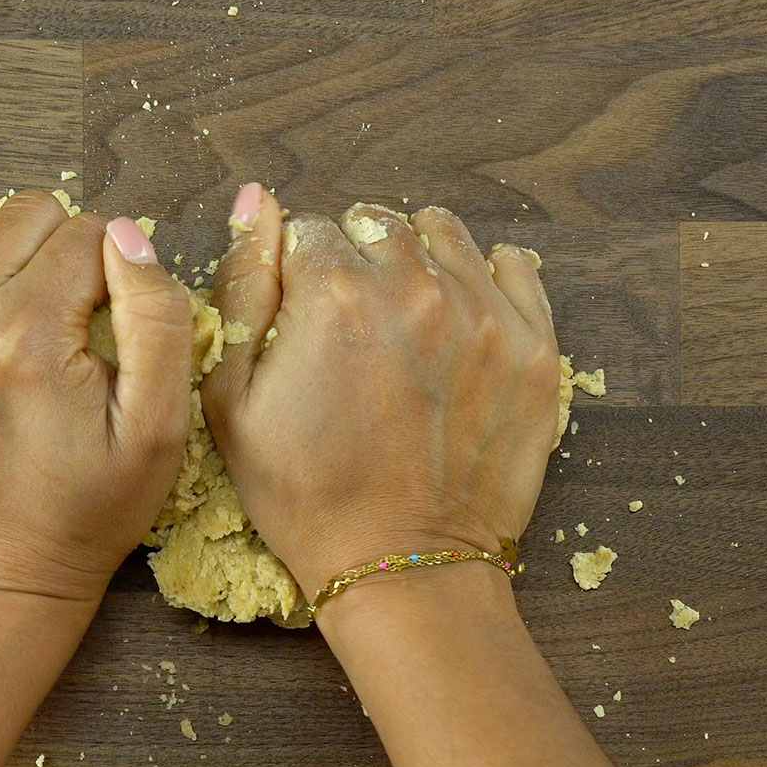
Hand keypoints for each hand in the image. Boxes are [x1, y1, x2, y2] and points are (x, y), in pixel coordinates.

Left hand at [0, 192, 191, 604]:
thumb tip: (127, 234)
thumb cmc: (92, 506)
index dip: (117, 267)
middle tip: (70, 313)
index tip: (113, 316)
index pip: (88, 234)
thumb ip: (157, 319)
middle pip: (22, 214)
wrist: (4, 572)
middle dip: (61, 251)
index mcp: (29, 341)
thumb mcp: (160, 427)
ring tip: (16, 300)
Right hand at [202, 184, 561, 601]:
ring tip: (404, 320)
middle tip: (351, 326)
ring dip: (417, 260)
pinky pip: (513, 266)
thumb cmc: (305, 494)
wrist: (403, 566)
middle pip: (376, 226)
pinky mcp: (533, 345)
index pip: (308, 231)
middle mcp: (413, 286)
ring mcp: (483, 313)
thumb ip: (242, 286)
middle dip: (356, 261)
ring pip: (442, 234)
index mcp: (332, 294)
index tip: (302, 316)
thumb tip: (254, 199)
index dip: (297, 272)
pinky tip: (458, 322)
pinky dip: (483, 278)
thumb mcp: (233, 400)